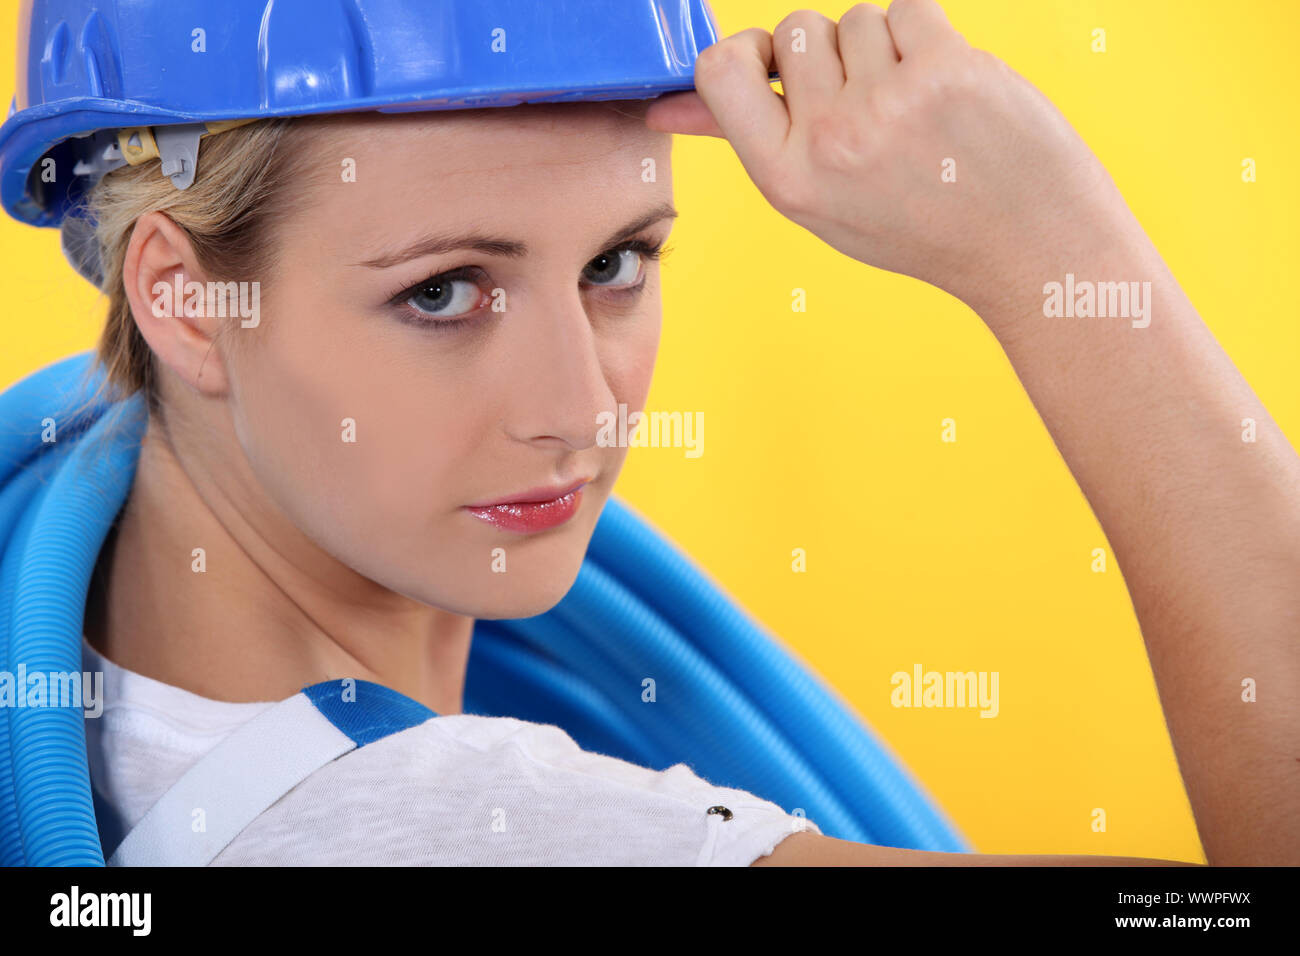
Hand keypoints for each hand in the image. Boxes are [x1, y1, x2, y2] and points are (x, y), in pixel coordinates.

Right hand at [647, 0, 1144, 319]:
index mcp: (785, 178)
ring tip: (916, 107)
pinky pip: (908, 10)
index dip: (749, 51)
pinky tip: (946, 89)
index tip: (779, 67)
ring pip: (857, 17)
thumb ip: (753, 142)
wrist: (1026, 243)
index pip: (719, 69)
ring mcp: (885, 102)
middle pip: (795, 30)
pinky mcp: (943, 69)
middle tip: (870, 102)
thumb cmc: (917, 224)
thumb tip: (672, 107)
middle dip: (829, 49)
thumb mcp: (818, 202)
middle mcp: (827, 140)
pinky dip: (927, 38)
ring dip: (885, 46)